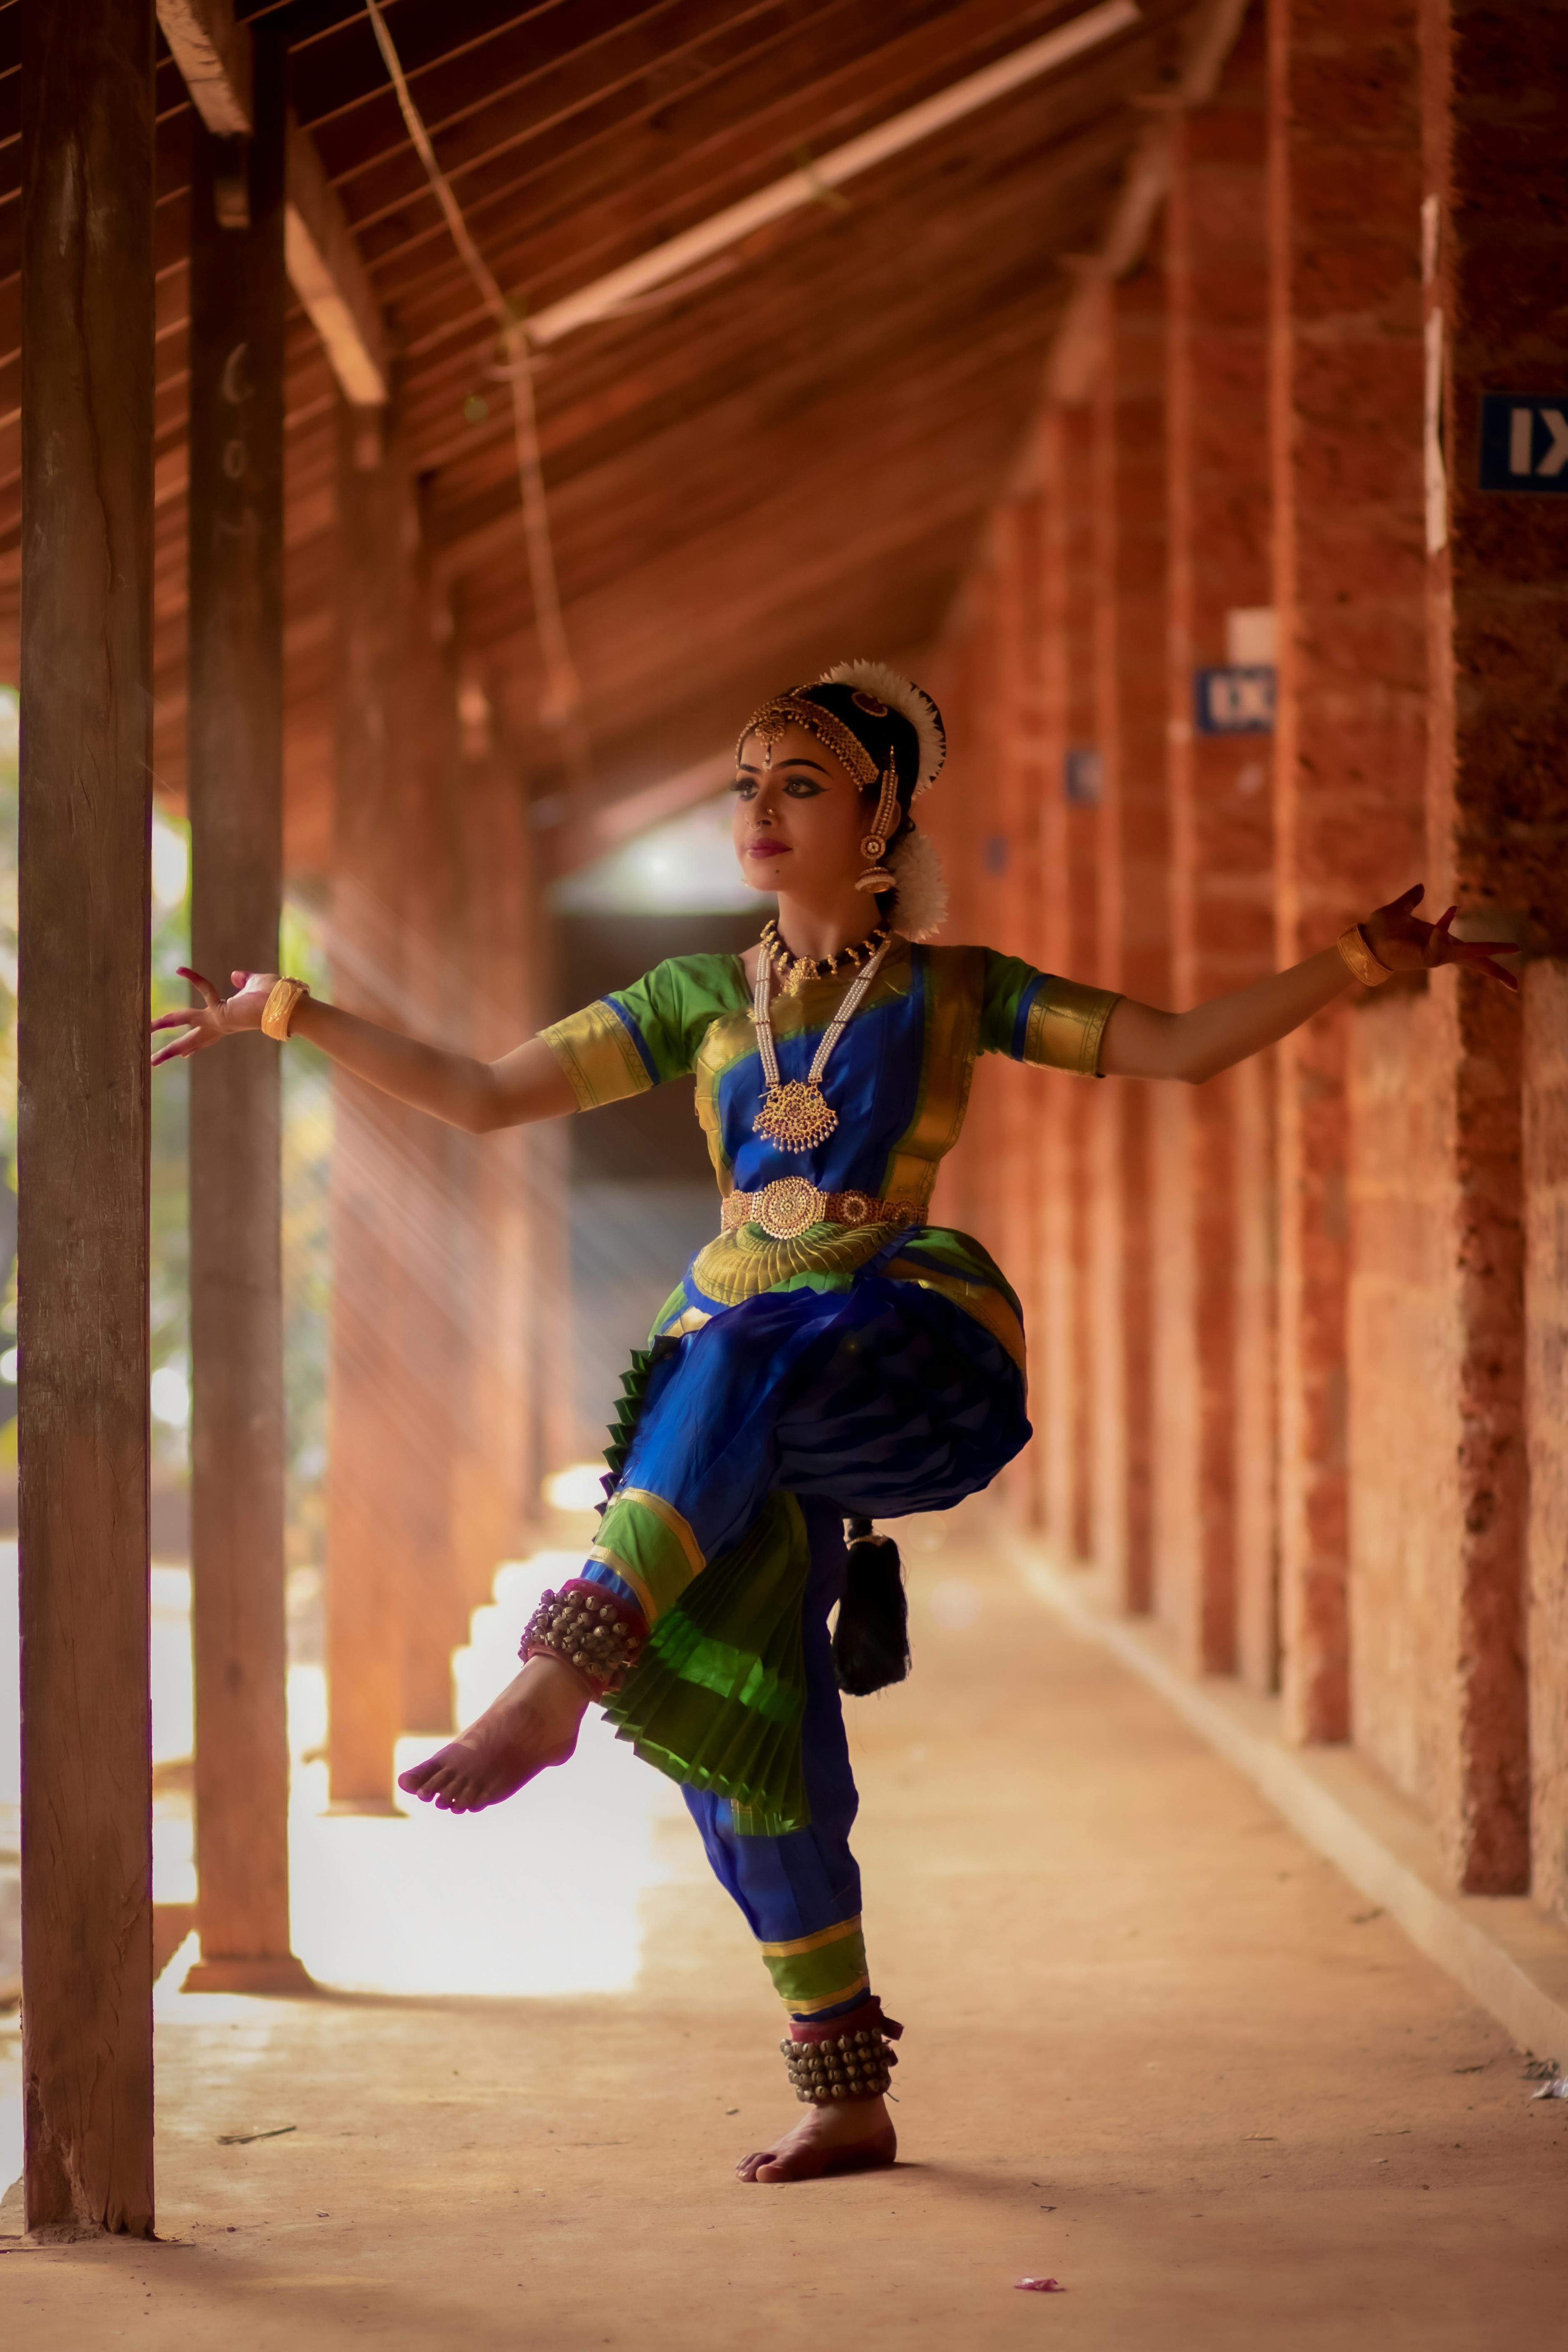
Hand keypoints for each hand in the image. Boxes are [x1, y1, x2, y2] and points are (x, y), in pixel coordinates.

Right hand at [151, 968, 276, 1064]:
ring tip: (146, 1029)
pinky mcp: (222, 1012)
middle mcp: (221, 1025)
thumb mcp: (256, 986)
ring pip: (187, 1022)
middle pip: (191, 1040)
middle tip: (151, 1061)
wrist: (291, 1007)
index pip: (207, 1036)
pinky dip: (195, 978)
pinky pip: (205, 989)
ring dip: (165, 1023)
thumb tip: (236, 975)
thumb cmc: (278, 997)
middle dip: (170, 1050)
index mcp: (228, 1022)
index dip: (193, 1046)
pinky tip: (181, 969)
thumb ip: (244, 981)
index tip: (183, 1056)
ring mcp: (220, 1020)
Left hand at [1360, 885, 1520, 992]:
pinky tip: (1451, 910)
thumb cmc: (1380, 929)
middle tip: (1517, 986)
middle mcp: (1441, 951)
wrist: (1364, 940)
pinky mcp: (1425, 958)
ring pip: (1467, 955)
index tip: (1515, 950)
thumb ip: (1412, 899)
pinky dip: (1445, 929)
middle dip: (1497, 971)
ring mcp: (1434, 956)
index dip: (1491, 953)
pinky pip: (1441, 943)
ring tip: (1513, 948)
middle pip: (1476, 962)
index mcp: (1441, 941)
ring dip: (1487, 950)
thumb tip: (1421, 887)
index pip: (1471, 950)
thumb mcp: (1401, 909)